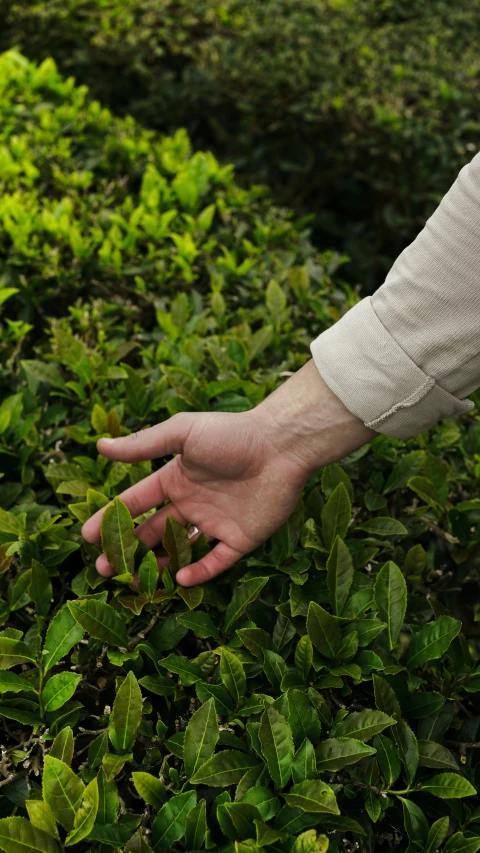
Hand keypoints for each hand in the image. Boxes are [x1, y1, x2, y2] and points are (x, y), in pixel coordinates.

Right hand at [82, 361, 374, 585]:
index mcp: (176, 479)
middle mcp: (192, 503)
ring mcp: (216, 523)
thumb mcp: (182, 434)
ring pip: (180, 551)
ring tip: (135, 582)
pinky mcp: (241, 539)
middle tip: (105, 569)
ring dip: (157, 566)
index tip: (87, 536)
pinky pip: (216, 562)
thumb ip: (143, 445)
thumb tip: (101, 446)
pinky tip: (178, 577)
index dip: (111, 519)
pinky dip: (198, 572)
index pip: (136, 503)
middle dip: (127, 550)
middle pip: (153, 532)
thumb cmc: (231, 435)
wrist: (281, 445)